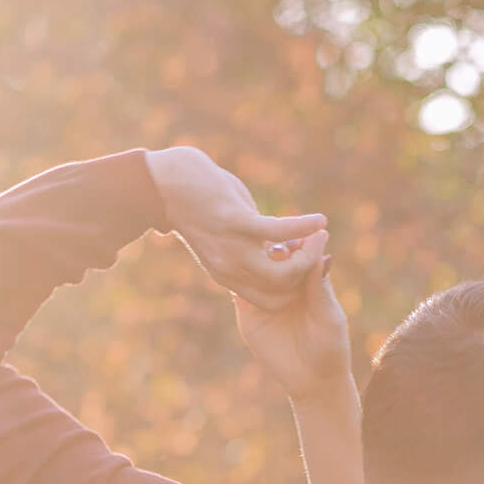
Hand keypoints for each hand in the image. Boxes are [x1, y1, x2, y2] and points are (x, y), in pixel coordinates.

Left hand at [144, 145, 326, 309]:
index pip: (269, 300)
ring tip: (322, 235)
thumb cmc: (194, 202)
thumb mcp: (223, 231)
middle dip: (307, 274)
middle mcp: (230, 268)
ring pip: (284, 270)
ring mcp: (233, 247)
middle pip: (282, 290)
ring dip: (310, 253)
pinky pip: (278, 232)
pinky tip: (320, 220)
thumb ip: (248, 239)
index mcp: (226, 274)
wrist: (162, 183)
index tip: (307, 268)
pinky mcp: (236, 222)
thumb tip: (270, 235)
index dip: (293, 289)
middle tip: (320, 250)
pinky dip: (303, 226)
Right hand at [236, 242, 356, 404]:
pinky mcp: (248, 311)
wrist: (312, 380)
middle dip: (270, 247)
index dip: (295, 242)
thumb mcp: (328, 316)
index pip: (298, 251)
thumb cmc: (330, 346)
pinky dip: (235, 282)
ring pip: (252, 270)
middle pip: (272, 255)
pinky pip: (238, 291)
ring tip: (253, 258)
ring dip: (251, 261)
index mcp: (307, 278)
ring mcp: (264, 295)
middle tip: (271, 247)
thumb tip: (321, 254)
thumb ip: (320, 287)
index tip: (294, 237)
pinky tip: (234, 275)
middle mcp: (284, 282)